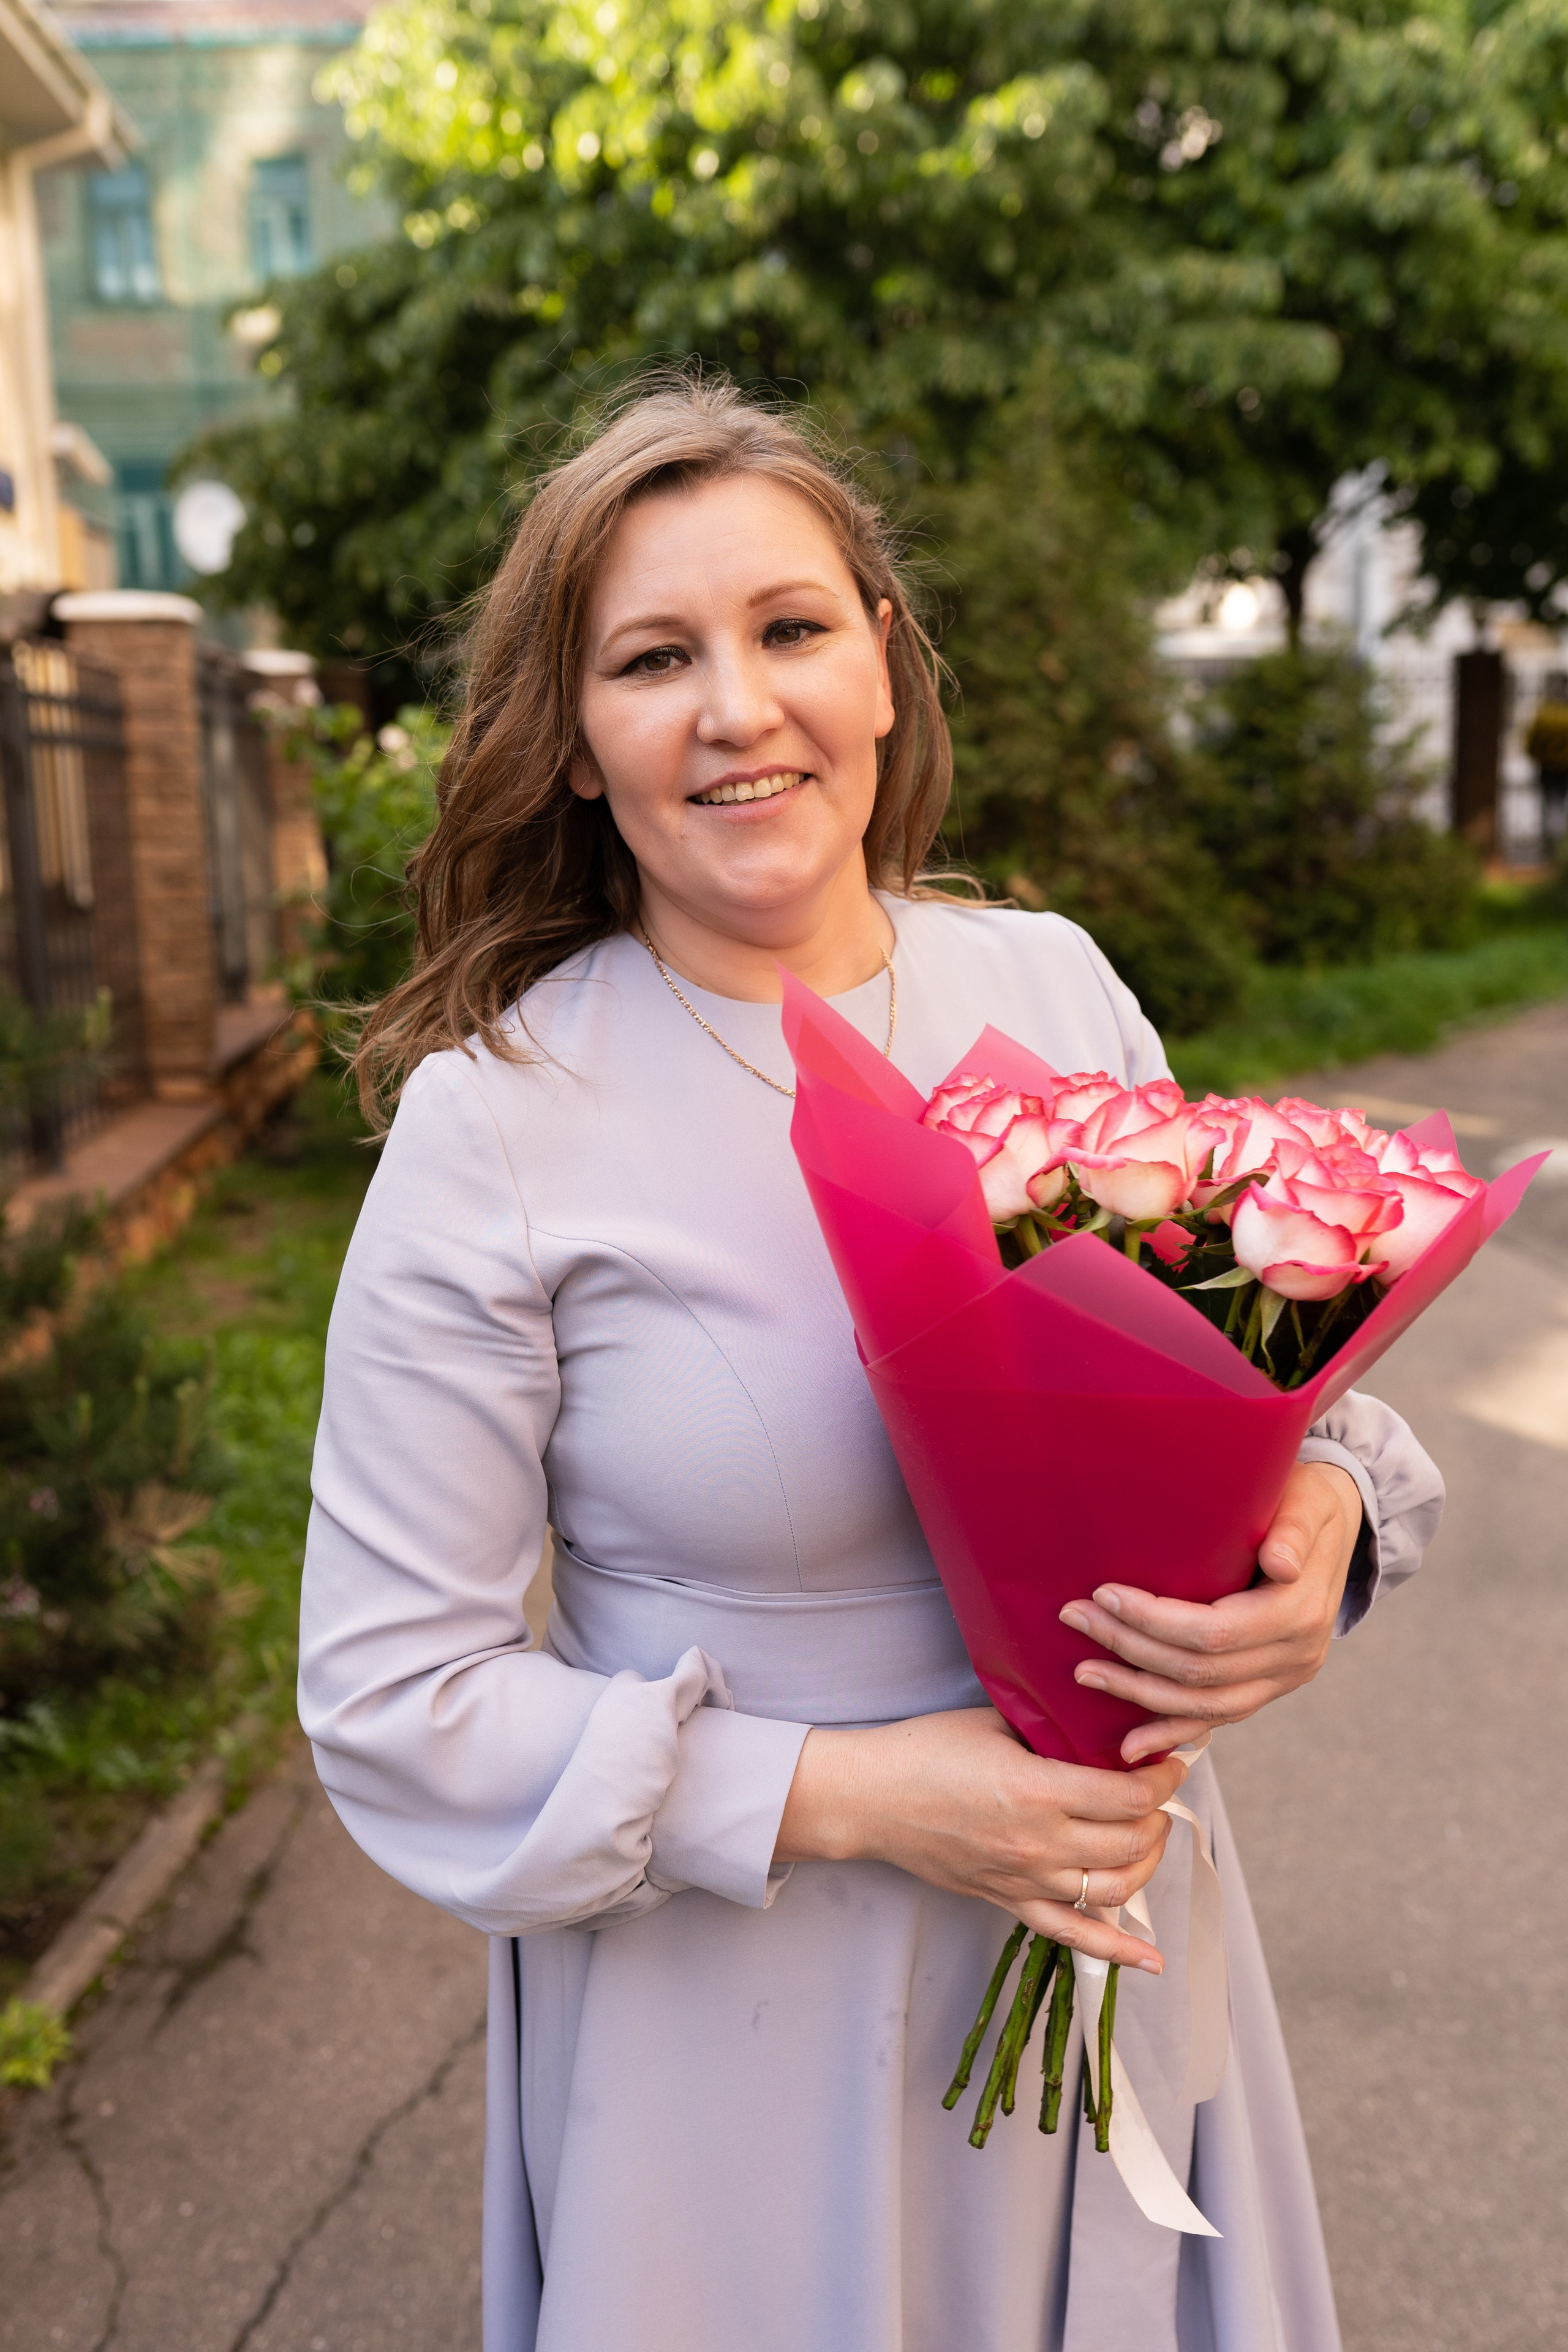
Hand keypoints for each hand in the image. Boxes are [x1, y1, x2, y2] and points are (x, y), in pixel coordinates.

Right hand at [774, 1706, 1188, 1970]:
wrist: (869, 1798)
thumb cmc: (924, 1750)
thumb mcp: (994, 1722)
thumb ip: (1049, 1730)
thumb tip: (1098, 1728)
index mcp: (1037, 1791)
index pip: (1129, 1795)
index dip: (1163, 1778)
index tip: (1171, 1760)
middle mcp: (1039, 1843)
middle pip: (1132, 1843)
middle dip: (1158, 1814)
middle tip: (1157, 1791)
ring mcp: (1026, 1880)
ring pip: (1116, 1890)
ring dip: (1147, 1863)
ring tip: (1147, 1836)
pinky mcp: (1009, 1901)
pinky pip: (1073, 1936)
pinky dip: (1118, 1951)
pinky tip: (1151, 1960)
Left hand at [1059, 1460, 1364, 1765]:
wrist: (1340, 1526)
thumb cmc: (1309, 1501)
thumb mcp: (1308, 1501)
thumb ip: (1294, 1530)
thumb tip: (1281, 1564)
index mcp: (1300, 1614)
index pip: (1213, 1632)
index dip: (1153, 1620)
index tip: (1103, 1594)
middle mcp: (1295, 1657)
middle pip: (1198, 1672)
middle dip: (1129, 1649)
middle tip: (1074, 1619)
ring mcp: (1283, 1679)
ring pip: (1203, 1706)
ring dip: (1138, 1693)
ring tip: (1084, 1672)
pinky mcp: (1269, 1686)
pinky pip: (1217, 1718)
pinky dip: (1171, 1731)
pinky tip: (1129, 1745)